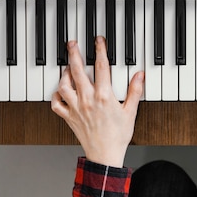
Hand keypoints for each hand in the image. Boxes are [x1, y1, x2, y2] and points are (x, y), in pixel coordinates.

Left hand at [51, 36, 143, 166]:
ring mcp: (75, 108)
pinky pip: (56, 104)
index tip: (98, 41)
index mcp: (104, 96)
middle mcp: (87, 100)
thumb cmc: (118, 136)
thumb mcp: (131, 112)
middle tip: (72, 43)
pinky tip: (60, 90)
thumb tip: (140, 75)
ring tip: (67, 66)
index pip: (101, 67)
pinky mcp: (68, 117)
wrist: (105, 155)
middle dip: (74, 54)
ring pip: (64, 85)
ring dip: (64, 74)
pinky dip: (56, 95)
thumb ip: (134, 91)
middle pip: (77, 71)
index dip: (100, 50)